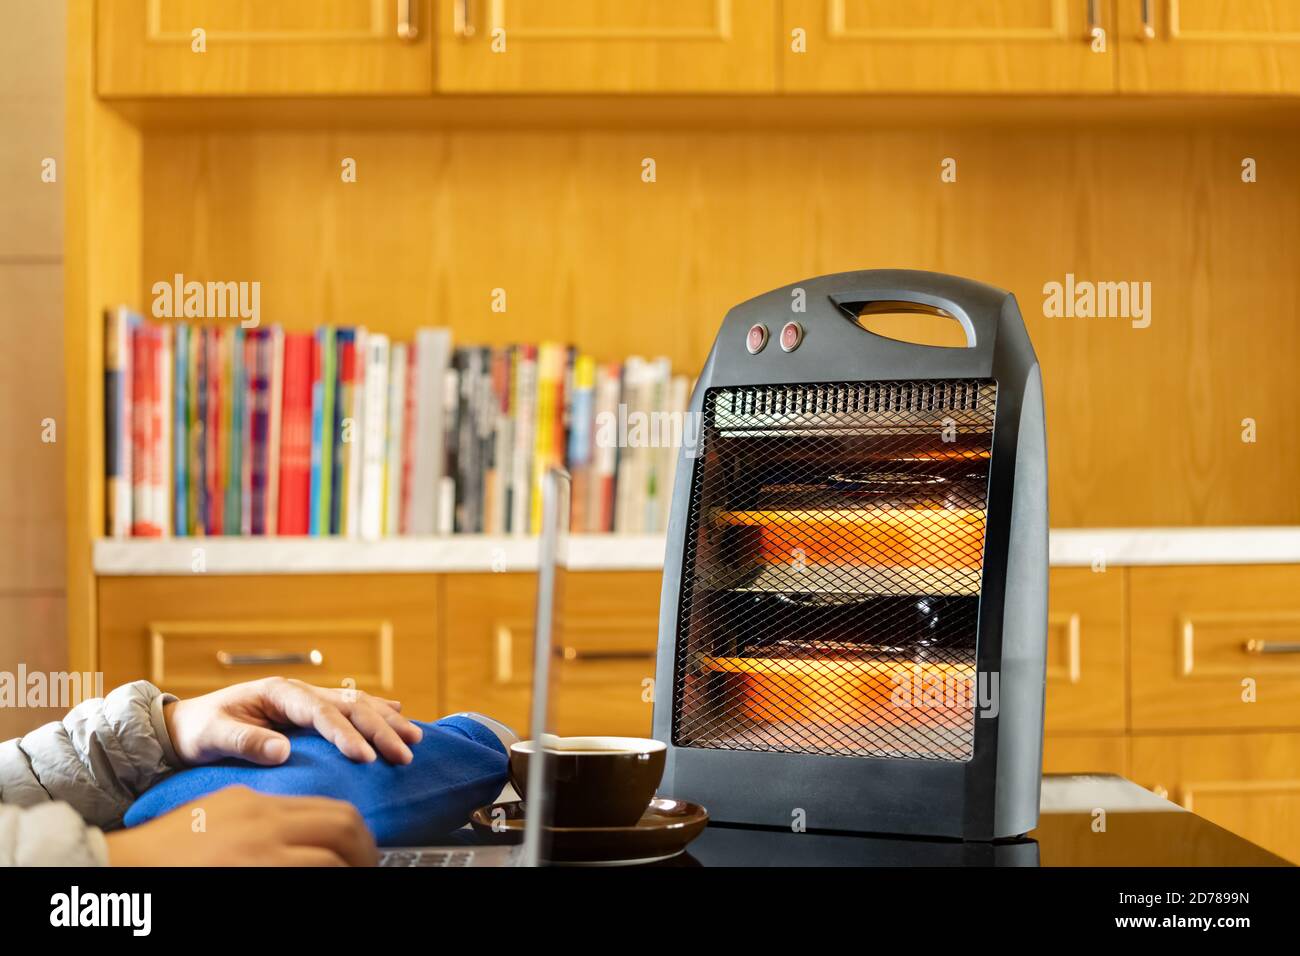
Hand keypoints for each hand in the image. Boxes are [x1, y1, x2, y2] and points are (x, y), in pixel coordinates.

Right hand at [106, 785, 377, 865]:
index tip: (363, 853)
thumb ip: (264, 821)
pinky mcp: (254, 876)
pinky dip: (323, 884)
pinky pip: (307, 879)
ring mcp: (260, 853)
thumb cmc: (167, 851)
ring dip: (348, 871)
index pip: (331, 811)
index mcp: (258, 804)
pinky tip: (325, 891)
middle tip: (370, 868)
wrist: (119, 868)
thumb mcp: (221, 818)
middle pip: (343, 827)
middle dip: (365, 851)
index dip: (357, 835)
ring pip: (331, 860)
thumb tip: (308, 842)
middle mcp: (264, 823)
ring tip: (355, 881)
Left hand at [163, 677, 422, 766]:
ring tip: (414, 738)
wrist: (188, 725)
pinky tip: (398, 712)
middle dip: (380, 729)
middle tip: (404, 754)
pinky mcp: (310, 712)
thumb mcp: (213, 736)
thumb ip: (245, 742)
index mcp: (279, 692)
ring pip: (357, 703)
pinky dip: (378, 710)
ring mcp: (307, 699)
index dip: (345, 733)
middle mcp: (299, 692)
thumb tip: (282, 751)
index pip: (321, 711)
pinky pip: (351, 708)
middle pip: (350, 705)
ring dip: (387, 720)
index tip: (366, 757)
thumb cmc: (200, 730)